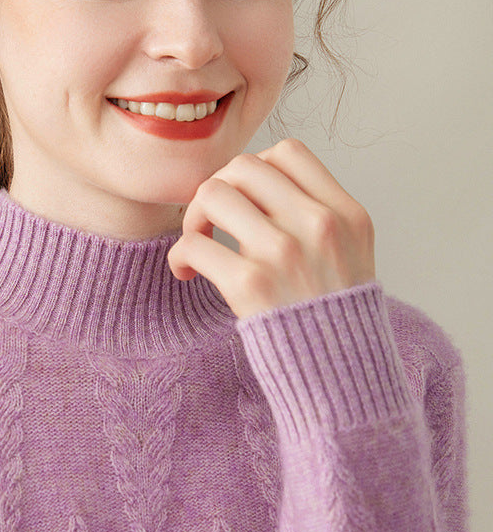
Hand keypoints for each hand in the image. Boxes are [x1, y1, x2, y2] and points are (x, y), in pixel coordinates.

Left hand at [167, 139, 375, 319]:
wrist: (343, 379)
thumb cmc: (336, 321)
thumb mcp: (352, 256)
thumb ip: (317, 218)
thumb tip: (259, 187)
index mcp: (345, 213)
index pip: (288, 152)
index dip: (254, 169)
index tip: (244, 201)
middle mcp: (317, 224)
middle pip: (243, 166)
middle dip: (217, 189)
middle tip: (211, 223)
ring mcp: (284, 251)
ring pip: (212, 194)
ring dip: (193, 218)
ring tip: (198, 246)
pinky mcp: (251, 284)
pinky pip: (194, 244)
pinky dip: (180, 256)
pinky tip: (187, 273)